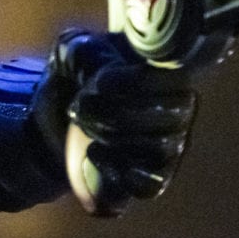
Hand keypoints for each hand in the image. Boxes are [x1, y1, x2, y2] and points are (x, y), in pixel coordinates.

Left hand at [34, 29, 213, 216]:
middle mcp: (181, 110)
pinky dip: (119, 171)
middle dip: (114, 112)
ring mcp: (171, 146)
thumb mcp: (73, 52)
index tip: (100, 81)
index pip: (179, 79)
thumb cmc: (77, 76)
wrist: (57, 115)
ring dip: (111, 136)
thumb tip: (102, 70)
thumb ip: (86, 52)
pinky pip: (150, 185)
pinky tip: (94, 153)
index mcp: (170, 71)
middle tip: (81, 104)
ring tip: (84, 124)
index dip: (139, 83)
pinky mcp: (155, 179)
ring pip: (158, 149)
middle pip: (167, 117)